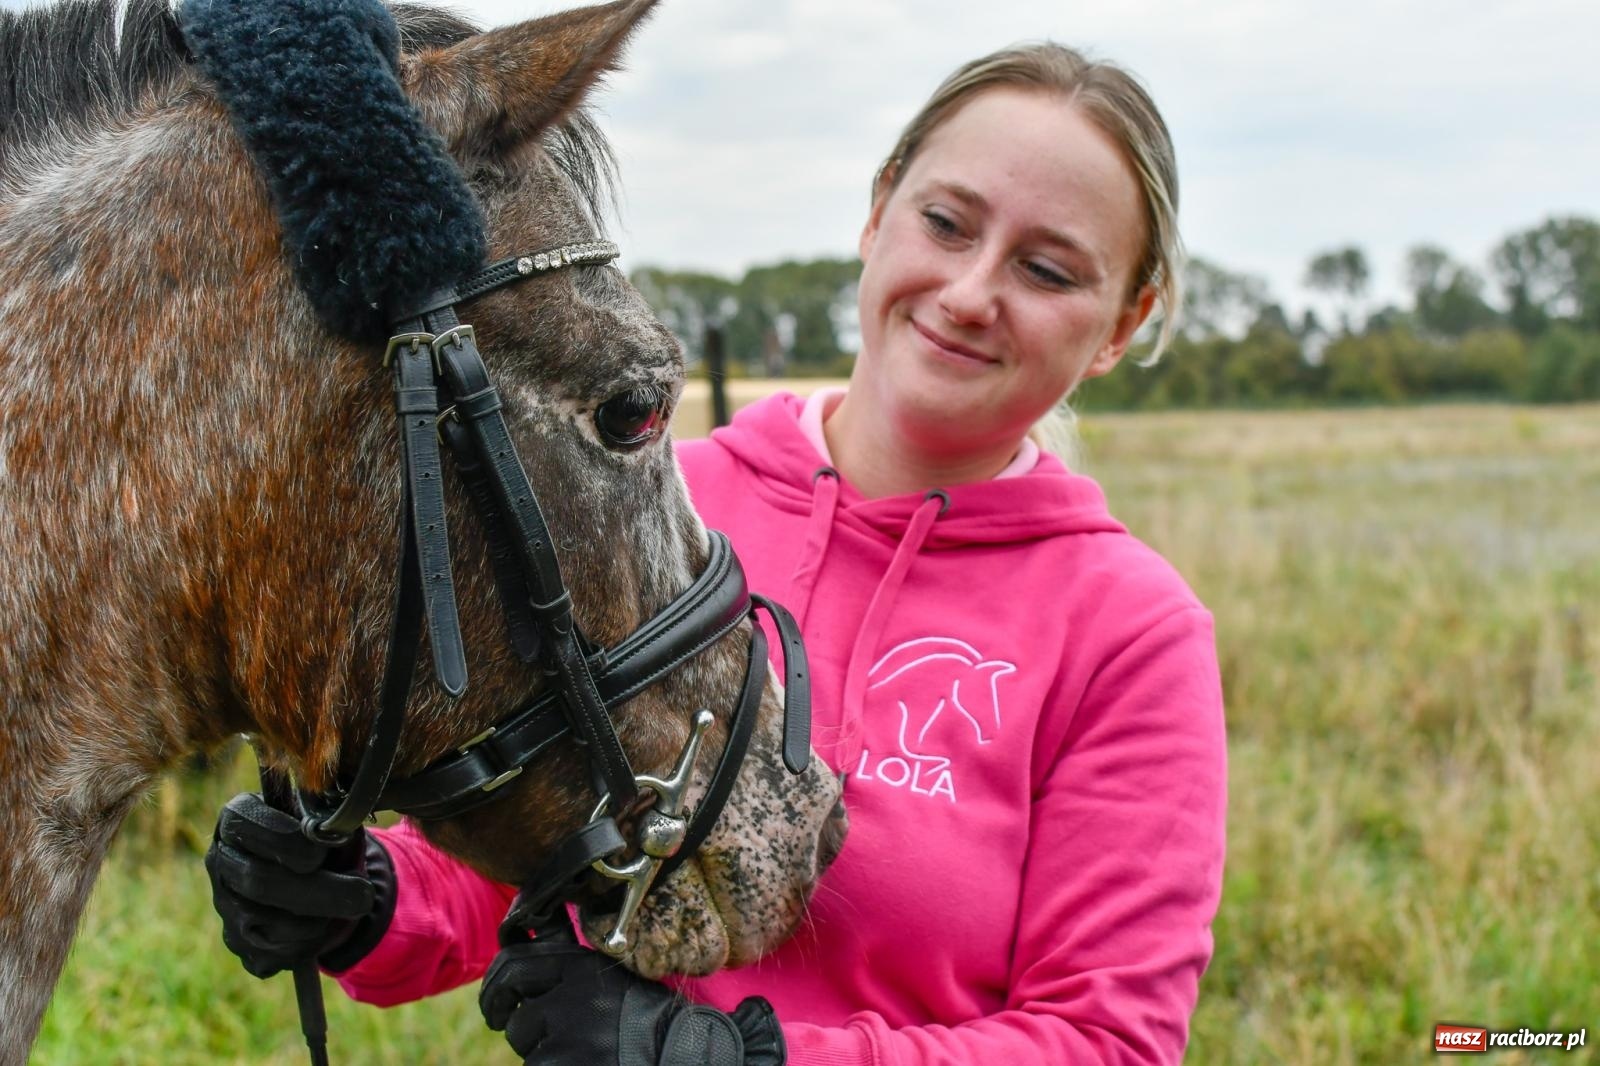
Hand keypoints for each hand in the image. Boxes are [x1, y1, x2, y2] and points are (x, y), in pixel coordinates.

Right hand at [204, 792, 394, 978]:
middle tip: (363, 895)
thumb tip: (337, 834)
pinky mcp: (237, 942)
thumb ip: (329, 820)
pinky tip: (326, 926)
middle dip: (318, 891)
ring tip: (349, 905)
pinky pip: (270, 954)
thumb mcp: (329, 819)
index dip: (284, 841)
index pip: (244, 823)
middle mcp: (221, 860)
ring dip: (318, 920)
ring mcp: (225, 905)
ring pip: (266, 923)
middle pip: (258, 881)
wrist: (322, 875)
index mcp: (237, 818)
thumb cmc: (323, 838)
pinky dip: (308, 945)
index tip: (320, 854)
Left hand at [479, 924, 784, 1064]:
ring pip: (521, 1033)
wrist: (677, 1054)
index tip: (498, 990)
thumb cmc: (645, 1017)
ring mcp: (566, 1032)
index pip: (517, 959)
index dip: (497, 975)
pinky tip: (577, 1060)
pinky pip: (536, 1064)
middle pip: (509, 988)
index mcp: (582, 966)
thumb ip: (570, 958)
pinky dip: (549, 1064)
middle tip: (496, 1017)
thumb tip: (525, 932)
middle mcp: (571, 993)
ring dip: (533, 1041)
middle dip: (495, 1003)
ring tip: (570, 1045)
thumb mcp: (610, 977)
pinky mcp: (560, 1064)